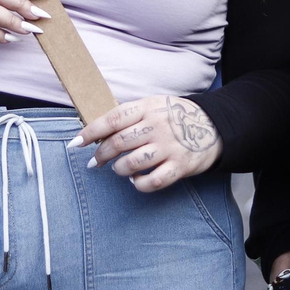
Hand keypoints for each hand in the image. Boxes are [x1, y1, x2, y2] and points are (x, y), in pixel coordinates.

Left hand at [69, 95, 222, 191]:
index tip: (76, 143)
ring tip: (119, 169)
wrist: (214, 126)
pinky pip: (153, 181)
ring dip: (119, 169)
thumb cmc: (175, 117)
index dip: (90, 132)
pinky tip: (137, 180)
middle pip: (118, 143)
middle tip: (95, 162)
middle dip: (101, 155)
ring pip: (132, 163)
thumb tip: (97, 132)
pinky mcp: (180, 166)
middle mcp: (157, 126)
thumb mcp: (153, 105)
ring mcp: (169, 146)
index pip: (112, 119)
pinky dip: (139, 184)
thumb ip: (130, 116)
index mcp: (148, 107)